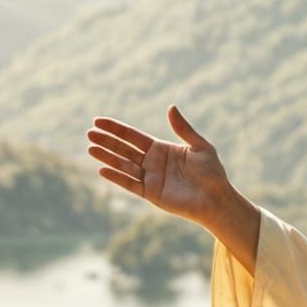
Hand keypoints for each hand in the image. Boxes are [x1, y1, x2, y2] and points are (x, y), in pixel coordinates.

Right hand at [88, 106, 230, 226]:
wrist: (216, 199)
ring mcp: (150, 178)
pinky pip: (130, 184)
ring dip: (107, 157)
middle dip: (107, 141)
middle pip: (124, 149)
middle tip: (89, 133)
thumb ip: (183, 129)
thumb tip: (171, 107)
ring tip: (90, 148)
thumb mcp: (200, 146)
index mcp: (161, 149)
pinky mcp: (150, 194)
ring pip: (123, 165)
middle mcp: (152, 163)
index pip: (132, 136)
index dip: (116, 129)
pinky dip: (117, 177)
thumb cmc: (212, 173)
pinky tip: (102, 169)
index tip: (98, 120)